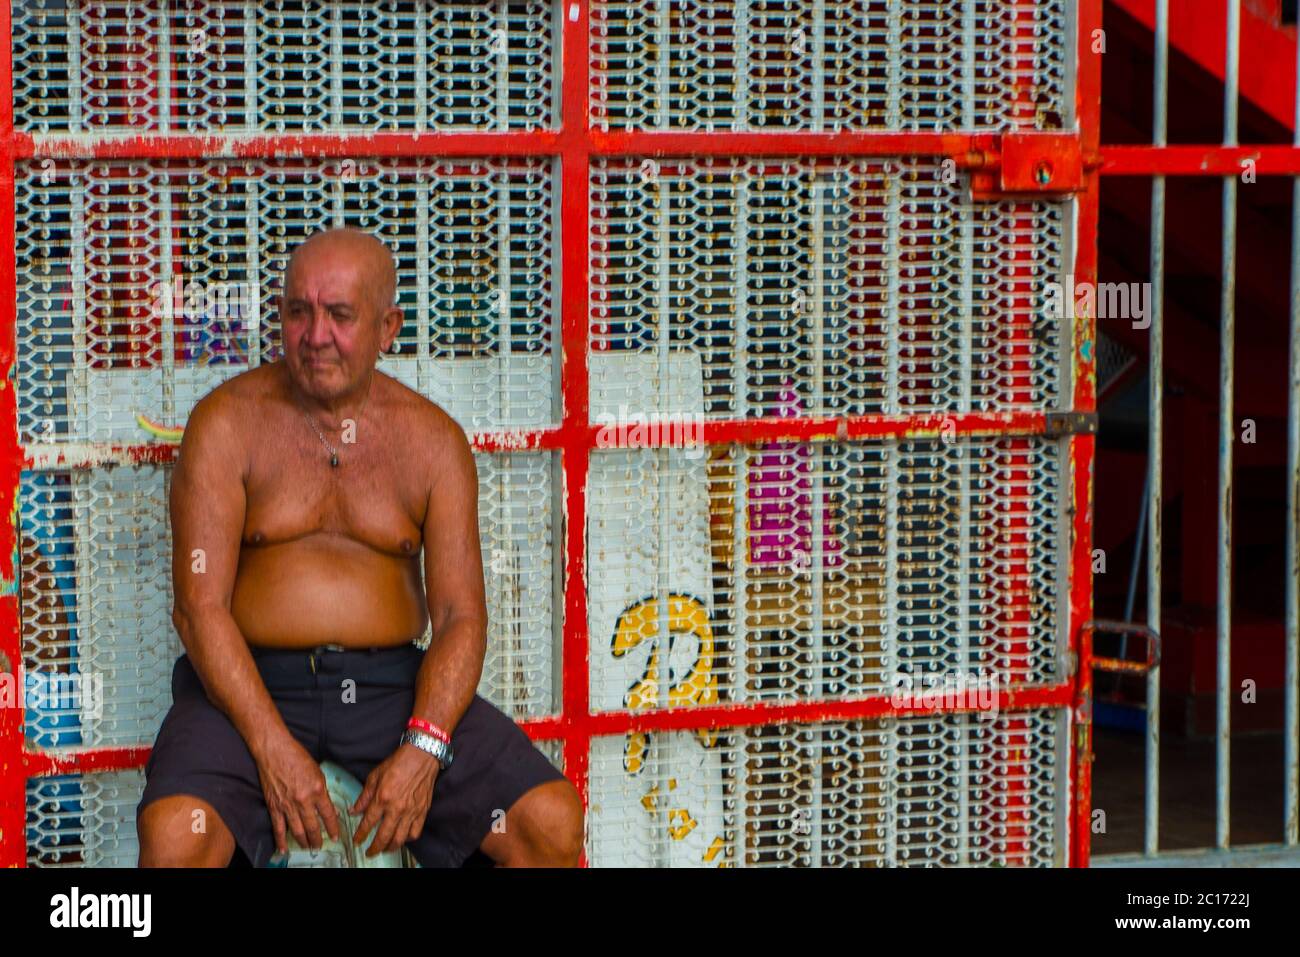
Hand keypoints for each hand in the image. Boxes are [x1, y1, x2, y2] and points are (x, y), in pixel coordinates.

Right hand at [255, 734, 341, 854]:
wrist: (274, 750)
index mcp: (318, 790)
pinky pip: (278, 828)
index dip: (333, 828)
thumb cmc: (297, 757)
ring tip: (308, 848)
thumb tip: (329, 808)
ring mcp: (288, 805)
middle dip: (317, 840)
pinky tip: (284, 849)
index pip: (328, 815)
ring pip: (297, 831)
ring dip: (304, 842)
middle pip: (313, 827)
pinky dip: (281, 840)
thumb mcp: (317, 772)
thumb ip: (323, 791)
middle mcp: (303, 800)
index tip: (335, 836)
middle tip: (320, 846)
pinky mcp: (274, 806)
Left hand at [350, 743, 439, 857]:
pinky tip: (403, 838)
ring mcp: (411, 811)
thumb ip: (364, 796)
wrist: (421, 755)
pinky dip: (408, 839)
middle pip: (383, 836)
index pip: (368, 823)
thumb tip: (354, 810)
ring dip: (390, 847)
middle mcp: (396, 808)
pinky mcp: (422, 810)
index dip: (360, 835)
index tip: (357, 840)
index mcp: (382, 798)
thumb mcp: (375, 775)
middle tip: (370, 852)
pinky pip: (415, 832)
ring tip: (385, 849)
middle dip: (374, 848)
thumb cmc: (398, 762)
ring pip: (400, 838)